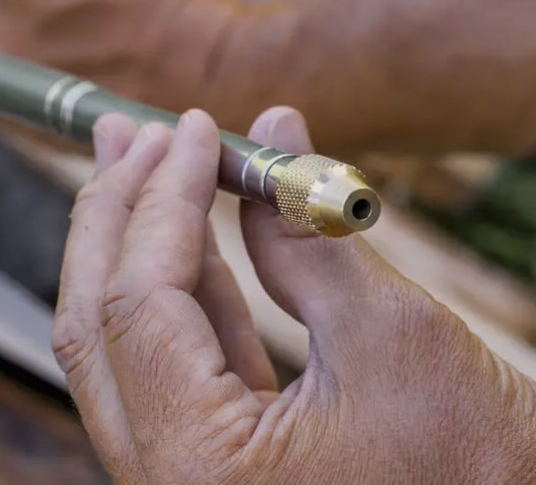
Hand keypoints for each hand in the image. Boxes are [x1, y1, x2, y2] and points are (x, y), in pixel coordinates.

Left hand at [53, 106, 535, 484]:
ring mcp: (177, 477)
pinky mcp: (205, 463)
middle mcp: (164, 484)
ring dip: (133, 242)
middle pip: (100, 320)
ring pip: (123, 340)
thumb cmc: (477, 466)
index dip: (163, 198)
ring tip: (144, 158)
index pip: (142, 299)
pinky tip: (188, 226)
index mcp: (198, 467)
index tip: (193, 127)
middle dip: (114, 213)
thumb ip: (307, 229)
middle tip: (130, 132)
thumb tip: (274, 129)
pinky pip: (168, 365)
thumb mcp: (390, 334)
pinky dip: (180, 290)